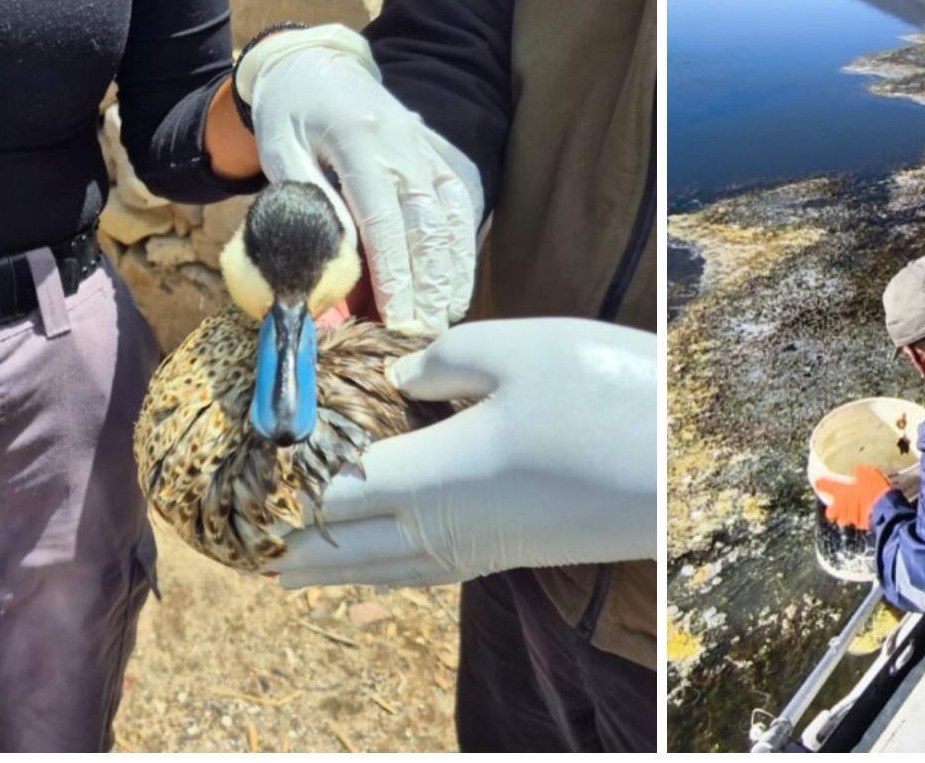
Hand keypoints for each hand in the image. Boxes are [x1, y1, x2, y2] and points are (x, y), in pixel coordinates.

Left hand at [242, 24, 483, 335]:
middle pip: (426, 223)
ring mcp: (426, 149)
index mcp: (356, 140)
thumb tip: (334, 258)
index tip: (395, 315)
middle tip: (423, 333)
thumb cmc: (289, 113)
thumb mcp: (279, 150)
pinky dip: (464, 245)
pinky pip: (461, 203)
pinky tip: (458, 281)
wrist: (316, 65)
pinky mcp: (439, 155)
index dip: (393, 271)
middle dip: (428, 283)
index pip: (382, 216)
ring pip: (452, 216)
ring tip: (446, 316)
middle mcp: (402, 144)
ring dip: (453, 270)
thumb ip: (307, 198)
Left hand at [269, 318, 657, 588]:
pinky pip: (425, 571)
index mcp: (434, 472)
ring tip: (291, 574)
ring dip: (333, 570)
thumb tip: (391, 373)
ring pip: (387, 568)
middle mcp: (447, 522)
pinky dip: (384, 572)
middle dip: (294, 544)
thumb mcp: (519, 349)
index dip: (282, 485)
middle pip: (349, 543)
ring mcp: (482, 544)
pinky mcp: (512, 548)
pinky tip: (385, 566)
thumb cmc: (605, 396)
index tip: (238, 478)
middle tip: (246, 546)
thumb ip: (441, 359)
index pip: (332, 487)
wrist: (685, 468)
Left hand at [815, 465, 892, 530]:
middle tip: (837, 505)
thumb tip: (858, 470)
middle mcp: (843, 508)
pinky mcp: (863, 526)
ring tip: (854, 509)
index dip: (821, 484)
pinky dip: (861, 518)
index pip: (826, 486)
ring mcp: (852, 519)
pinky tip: (868, 512)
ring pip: (845, 520)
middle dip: (832, 510)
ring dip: (847, 515)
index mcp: (841, 493)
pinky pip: (859, 522)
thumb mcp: (867, 474)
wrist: (886, 511)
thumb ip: (860, 472)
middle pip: (831, 513)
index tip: (818, 483)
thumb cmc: (874, 491)